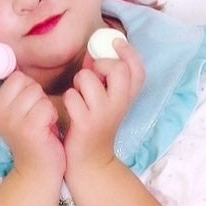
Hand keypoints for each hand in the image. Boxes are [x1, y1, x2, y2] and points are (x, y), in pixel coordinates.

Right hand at [0, 57, 64, 181]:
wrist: (38, 170)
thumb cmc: (33, 137)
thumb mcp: (17, 113)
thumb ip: (14, 93)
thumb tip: (17, 68)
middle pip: (19, 78)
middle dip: (33, 89)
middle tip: (34, 112)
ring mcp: (12, 121)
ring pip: (35, 90)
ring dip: (44, 103)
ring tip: (41, 121)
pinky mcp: (29, 128)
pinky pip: (46, 105)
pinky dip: (52, 114)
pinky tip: (47, 128)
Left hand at [62, 38, 144, 178]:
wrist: (90, 162)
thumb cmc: (94, 126)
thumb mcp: (105, 101)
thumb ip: (101, 77)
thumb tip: (91, 54)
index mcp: (127, 98)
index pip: (137, 69)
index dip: (128, 52)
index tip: (115, 43)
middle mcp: (120, 104)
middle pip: (118, 68)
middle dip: (100, 65)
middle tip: (94, 75)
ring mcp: (103, 114)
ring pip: (87, 78)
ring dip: (78, 83)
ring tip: (78, 96)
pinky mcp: (85, 123)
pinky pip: (71, 96)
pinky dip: (68, 99)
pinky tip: (71, 111)